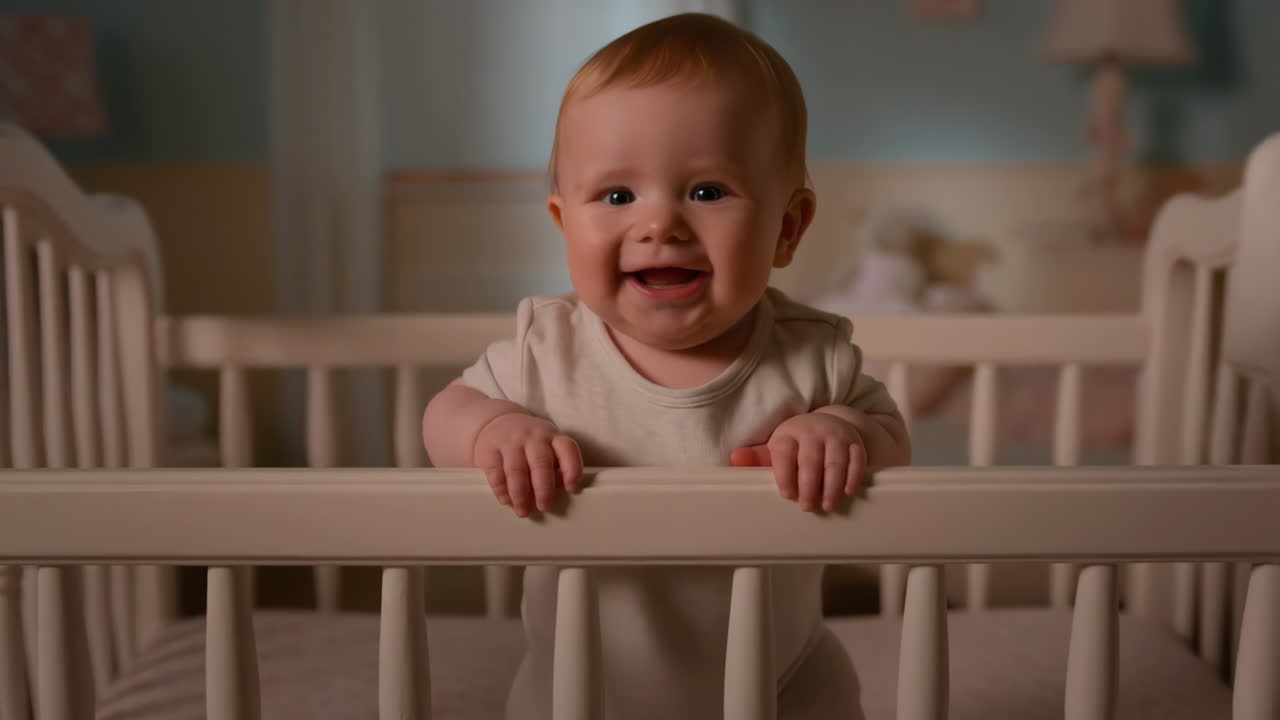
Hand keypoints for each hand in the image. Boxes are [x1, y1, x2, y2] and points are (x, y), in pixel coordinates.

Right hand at [473, 412, 582, 517]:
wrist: (496, 422)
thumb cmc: (529, 443)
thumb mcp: (546, 446)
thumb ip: (554, 466)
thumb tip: (558, 495)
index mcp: (552, 436)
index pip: (567, 449)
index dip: (572, 469)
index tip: (571, 489)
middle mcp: (533, 436)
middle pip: (540, 462)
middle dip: (544, 488)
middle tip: (544, 506)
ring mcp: (510, 441)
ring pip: (516, 470)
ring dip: (520, 495)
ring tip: (523, 511)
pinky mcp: (489, 449)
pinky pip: (495, 472)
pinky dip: (501, 490)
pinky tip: (506, 501)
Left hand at [730, 412, 865, 512]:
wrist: (830, 424)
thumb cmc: (798, 444)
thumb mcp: (777, 447)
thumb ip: (757, 458)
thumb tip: (735, 459)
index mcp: (789, 434)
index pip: (784, 454)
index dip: (785, 475)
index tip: (787, 495)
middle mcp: (813, 432)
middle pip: (810, 460)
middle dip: (809, 486)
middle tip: (807, 507)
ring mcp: (836, 436)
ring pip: (835, 462)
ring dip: (831, 486)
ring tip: (827, 506)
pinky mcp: (855, 443)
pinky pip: (857, 460)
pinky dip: (853, 477)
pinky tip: (847, 492)